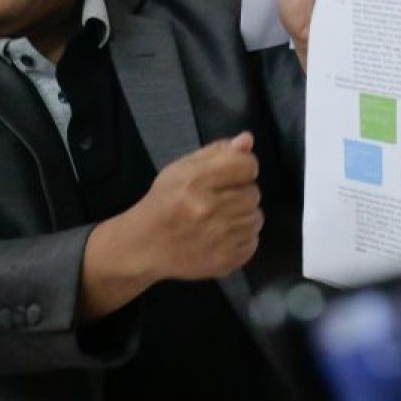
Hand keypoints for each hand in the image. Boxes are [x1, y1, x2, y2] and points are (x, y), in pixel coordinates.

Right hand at [79, 133, 261, 320]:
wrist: (144, 244)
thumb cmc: (165, 200)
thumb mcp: (183, 167)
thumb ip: (217, 151)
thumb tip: (247, 139)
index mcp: (197, 180)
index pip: (247, 165)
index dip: (243, 167)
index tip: (231, 174)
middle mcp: (209, 209)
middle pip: (254, 193)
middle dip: (241, 193)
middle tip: (222, 199)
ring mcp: (217, 237)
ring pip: (256, 219)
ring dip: (244, 216)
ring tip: (222, 218)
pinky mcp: (223, 260)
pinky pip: (252, 243)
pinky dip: (242, 238)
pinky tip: (223, 235)